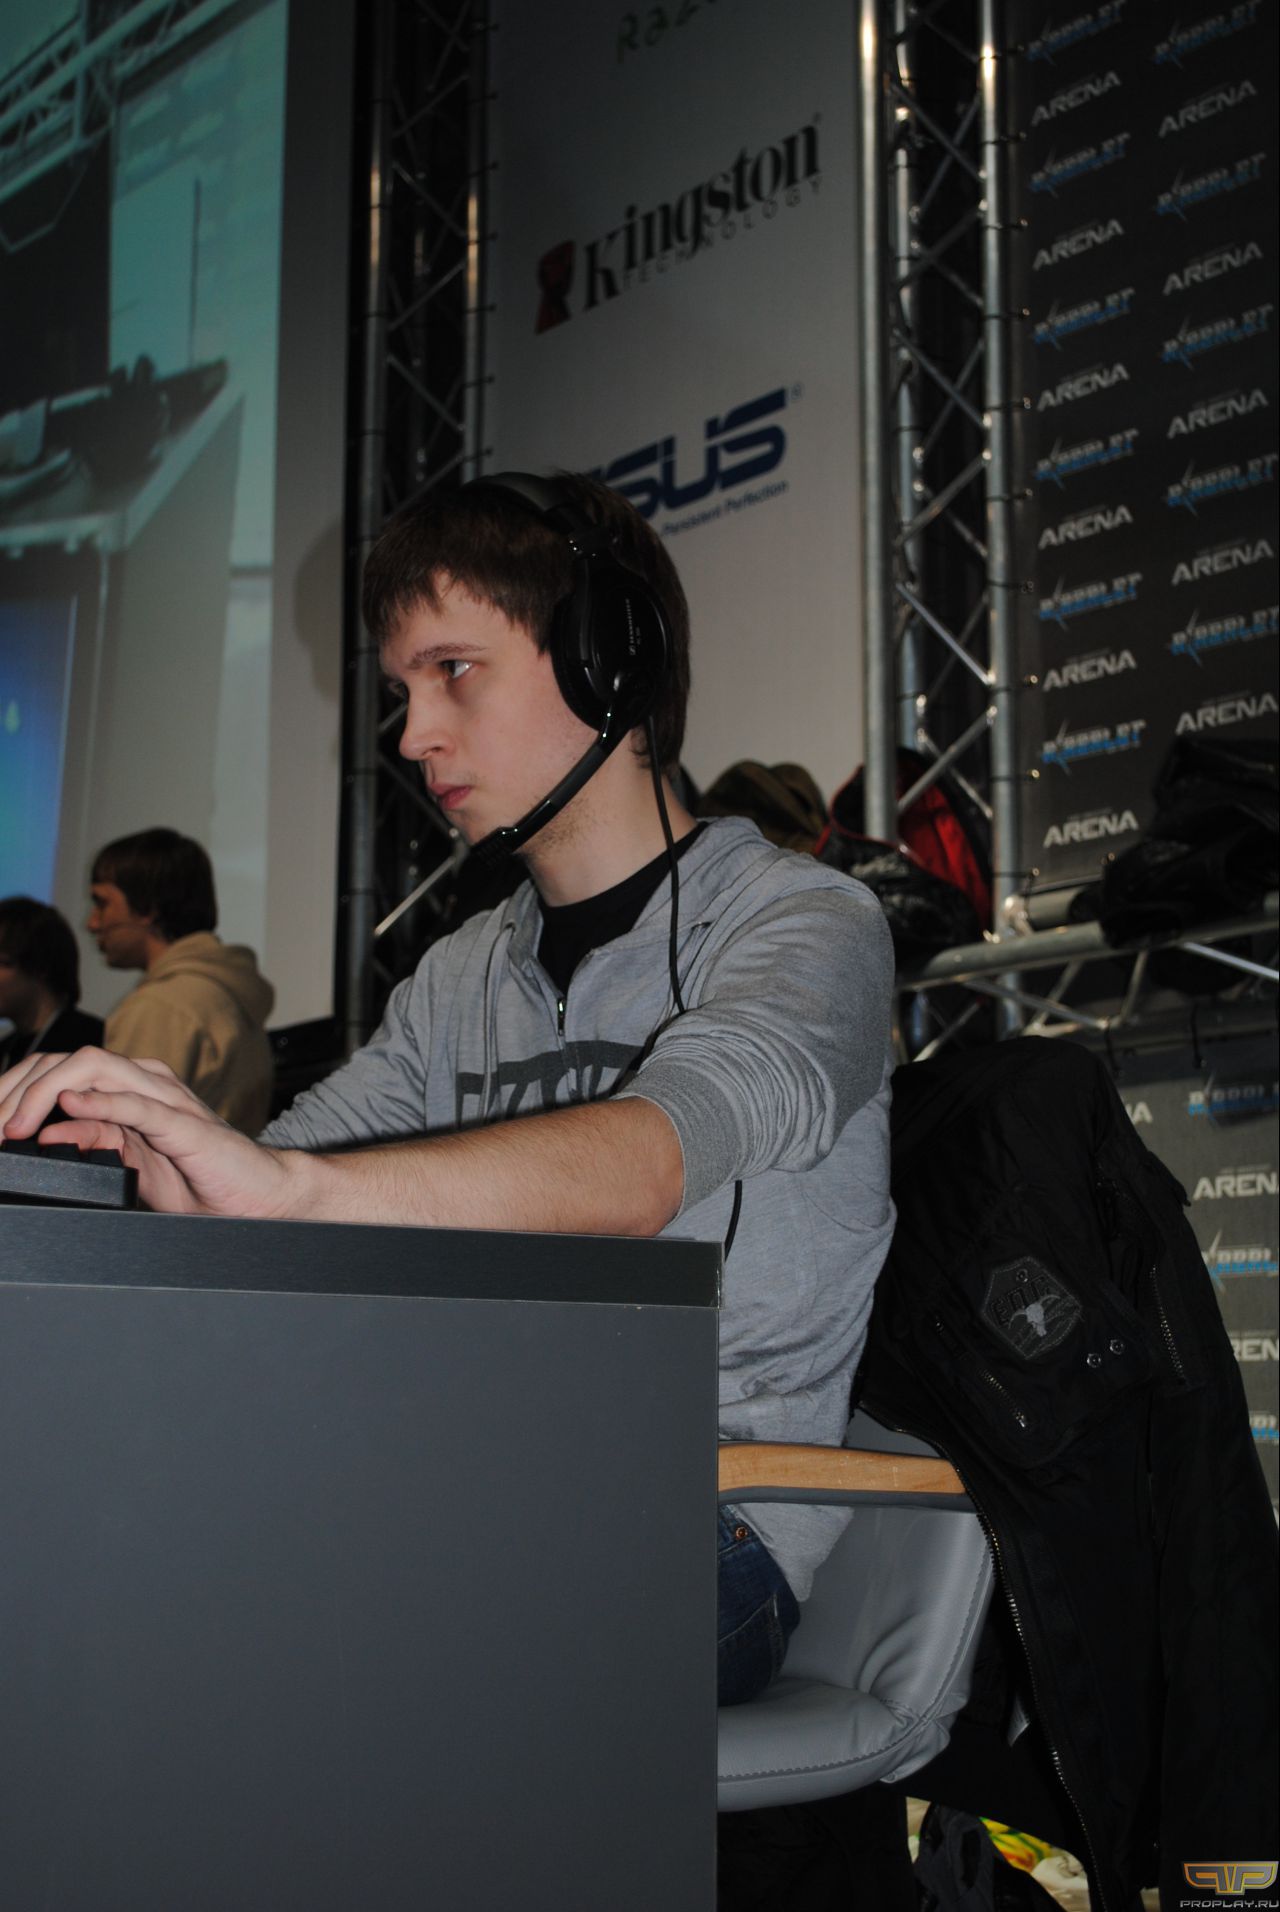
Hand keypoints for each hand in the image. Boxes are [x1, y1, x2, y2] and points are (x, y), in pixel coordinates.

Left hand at [0, 1047, 294, 1218]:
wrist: (256, 1196)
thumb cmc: (203, 1179)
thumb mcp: (130, 1163)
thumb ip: (93, 1140)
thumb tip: (46, 1132)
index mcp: (130, 1087)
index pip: (58, 1070)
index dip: (14, 1091)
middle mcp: (145, 1082)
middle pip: (65, 1061)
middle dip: (17, 1092)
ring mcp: (166, 1097)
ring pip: (93, 1069)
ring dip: (44, 1094)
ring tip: (15, 1125)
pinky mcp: (184, 1123)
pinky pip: (136, 1103)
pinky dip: (99, 1102)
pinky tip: (70, 1108)